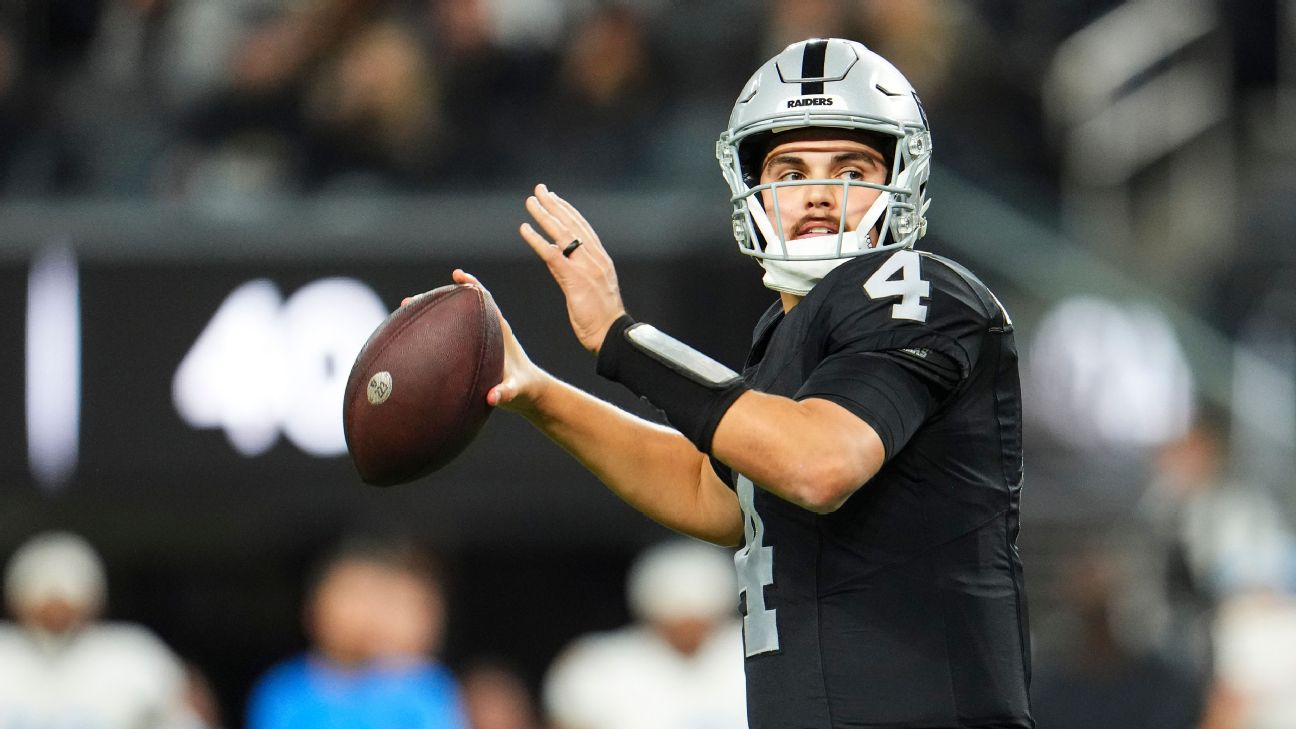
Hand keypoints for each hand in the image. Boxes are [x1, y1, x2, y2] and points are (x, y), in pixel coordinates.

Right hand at [407, 270, 550, 413]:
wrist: (527, 393)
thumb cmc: (523, 389)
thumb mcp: (516, 391)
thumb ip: (506, 393)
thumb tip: (491, 397)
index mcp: (501, 331)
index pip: (486, 300)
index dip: (471, 286)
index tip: (457, 275)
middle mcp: (488, 330)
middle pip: (462, 307)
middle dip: (438, 299)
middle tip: (413, 299)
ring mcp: (478, 339)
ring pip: (452, 320)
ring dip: (431, 314)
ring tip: (406, 310)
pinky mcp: (470, 350)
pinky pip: (449, 335)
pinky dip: (432, 332)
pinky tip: (411, 336)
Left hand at [519, 183, 625, 353]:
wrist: (612, 334)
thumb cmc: (603, 318)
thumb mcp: (592, 289)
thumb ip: (577, 270)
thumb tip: (559, 259)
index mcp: (600, 259)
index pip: (583, 228)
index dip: (568, 211)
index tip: (555, 198)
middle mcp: (594, 258)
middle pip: (571, 225)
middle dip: (554, 205)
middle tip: (540, 189)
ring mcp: (585, 267)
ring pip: (562, 234)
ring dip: (544, 215)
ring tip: (530, 202)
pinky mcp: (574, 279)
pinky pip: (552, 254)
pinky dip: (536, 240)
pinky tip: (524, 229)